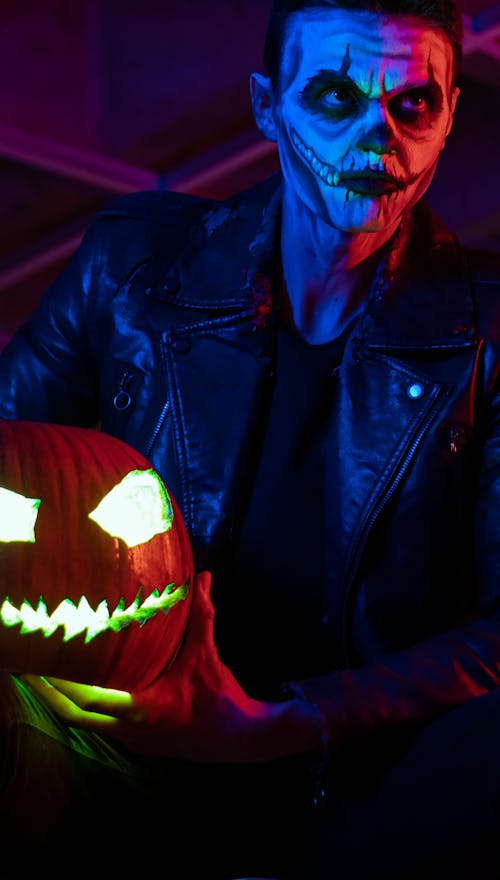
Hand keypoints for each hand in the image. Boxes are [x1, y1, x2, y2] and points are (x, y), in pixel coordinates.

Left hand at [23, 572, 322, 762]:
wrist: (241, 739)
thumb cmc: (221, 696)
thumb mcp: (208, 653)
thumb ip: (203, 614)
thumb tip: (203, 575)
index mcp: (141, 707)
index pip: (86, 698)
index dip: (57, 683)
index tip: (37, 666)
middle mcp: (129, 730)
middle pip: (73, 716)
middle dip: (46, 694)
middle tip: (24, 671)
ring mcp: (133, 742)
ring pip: (85, 725)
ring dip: (63, 703)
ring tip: (45, 678)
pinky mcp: (140, 744)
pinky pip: (101, 728)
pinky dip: (84, 711)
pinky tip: (81, 693)